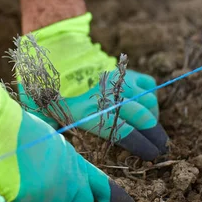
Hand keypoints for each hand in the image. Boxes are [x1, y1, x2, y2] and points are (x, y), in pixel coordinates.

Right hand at [0, 77, 136, 201]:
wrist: (1, 133)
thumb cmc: (19, 130)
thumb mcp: (48, 140)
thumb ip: (57, 159)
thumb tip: (54, 172)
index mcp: (74, 161)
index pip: (98, 183)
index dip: (112, 197)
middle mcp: (69, 181)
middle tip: (50, 196)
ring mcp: (53, 196)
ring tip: (24, 188)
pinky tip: (9, 192)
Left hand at [17, 13, 169, 160]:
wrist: (52, 47)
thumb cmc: (41, 86)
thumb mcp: (40, 113)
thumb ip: (52, 133)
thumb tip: (55, 153)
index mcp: (88, 111)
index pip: (123, 131)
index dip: (141, 145)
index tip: (151, 154)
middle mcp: (107, 95)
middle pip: (141, 117)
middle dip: (155, 134)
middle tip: (161, 147)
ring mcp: (117, 80)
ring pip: (147, 100)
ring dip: (153, 116)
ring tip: (153, 129)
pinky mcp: (121, 69)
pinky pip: (146, 83)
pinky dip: (150, 94)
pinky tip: (147, 105)